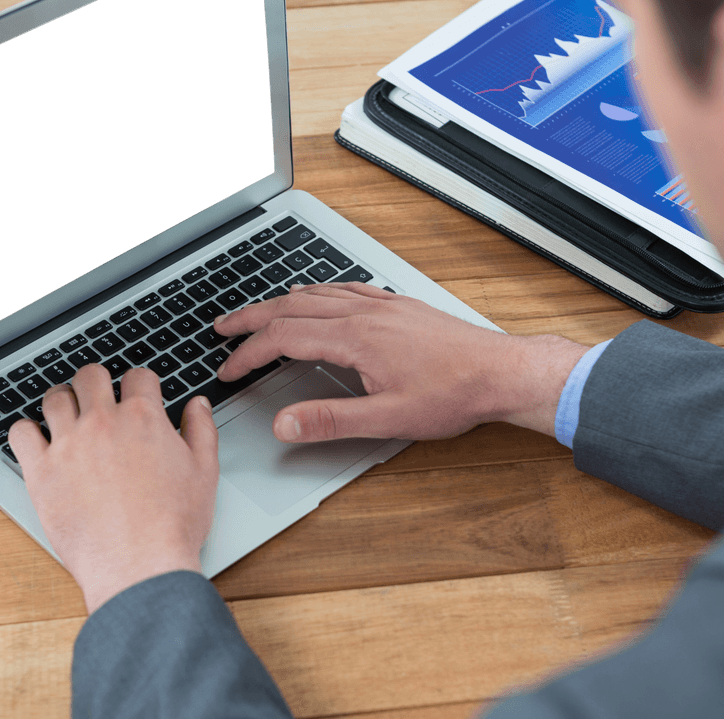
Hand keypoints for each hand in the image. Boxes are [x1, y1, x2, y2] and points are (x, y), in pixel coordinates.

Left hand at [9, 364, 218, 613]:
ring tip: (67, 415)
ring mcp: (69, 445)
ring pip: (54, 398)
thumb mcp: (205, 472)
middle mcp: (103, 423)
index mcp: (143, 419)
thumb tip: (198, 405)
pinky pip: (21, 433)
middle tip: (99, 397)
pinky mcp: (41, 472)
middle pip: (91, 376)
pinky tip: (39, 441)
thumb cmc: (173, 525)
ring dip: (63, 401)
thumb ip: (201, 430)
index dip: (140, 383)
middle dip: (97, 381)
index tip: (137, 394)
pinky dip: (27, 431)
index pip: (137, 376)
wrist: (140, 565)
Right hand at [214, 282, 589, 441]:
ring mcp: (383, 305)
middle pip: (292, 307)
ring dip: (281, 301)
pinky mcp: (399, 306)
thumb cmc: (453, 394)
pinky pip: (347, 289)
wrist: (500, 371)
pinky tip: (319, 296)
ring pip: (318, 293)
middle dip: (252, 318)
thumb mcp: (388, 418)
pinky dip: (319, 291)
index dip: (249, 354)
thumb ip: (331, 421)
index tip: (229, 369)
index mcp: (355, 338)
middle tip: (223, 327)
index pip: (284, 338)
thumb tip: (284, 424)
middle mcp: (365, 313)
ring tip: (259, 312)